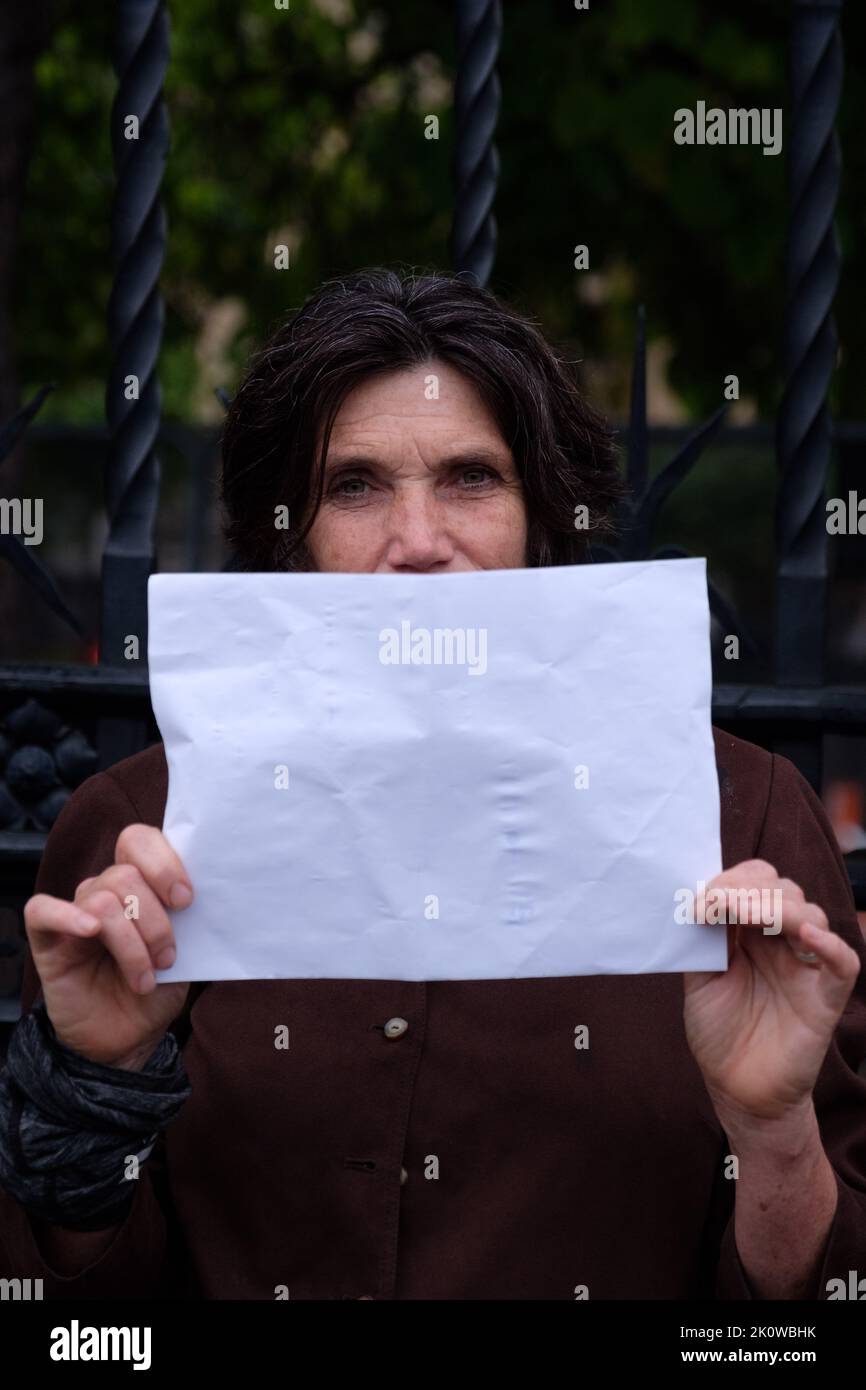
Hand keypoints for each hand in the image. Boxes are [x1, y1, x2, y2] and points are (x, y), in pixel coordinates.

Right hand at [23, 825, 192, 1069]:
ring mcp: (74, 914)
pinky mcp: (47, 940)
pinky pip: (42, 910)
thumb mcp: (185, 950)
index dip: (163, 862)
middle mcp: (104, 892)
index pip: (139, 841)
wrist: (130, 1037)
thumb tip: (201, 890)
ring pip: (101, 902)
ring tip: (146, 979)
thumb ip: (187, 917)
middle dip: (154, 920)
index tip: (185, 900)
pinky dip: (67, 916)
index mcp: (138, 884)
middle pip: (125, 875)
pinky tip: (90, 932)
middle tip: (168, 957)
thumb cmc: (158, 988)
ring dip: (131, 944)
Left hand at [682, 859, 860, 1124]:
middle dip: (749, 889)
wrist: (736, 1088)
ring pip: (812, 915)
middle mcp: (782, 942)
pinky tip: (805, 934)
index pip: (756, 881)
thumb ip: (705, 938)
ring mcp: (806, 967)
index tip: (701, 900)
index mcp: (752, 931)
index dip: (732, 880)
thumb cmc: (719, 1031)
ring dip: (777, 907)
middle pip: (784, 890)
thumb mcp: (700, 976)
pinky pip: (843, 962)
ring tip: (745, 916)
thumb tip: (701, 896)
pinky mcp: (826, 997)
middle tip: (716, 905)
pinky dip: (829, 944)